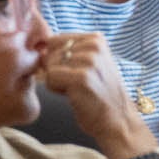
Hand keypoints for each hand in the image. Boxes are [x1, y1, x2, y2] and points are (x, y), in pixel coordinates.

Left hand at [41, 31, 150, 154]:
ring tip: (77, 89)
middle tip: (78, 84)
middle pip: (51, 53)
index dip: (57, 59)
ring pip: (49, 66)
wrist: (117, 120)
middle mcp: (94, 45)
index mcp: (95, 38)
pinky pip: (50, 78)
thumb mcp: (91, 63)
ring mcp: (89, 61)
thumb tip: (41, 52)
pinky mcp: (82, 78)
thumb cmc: (99, 93)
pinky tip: (74, 95)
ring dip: (57, 81)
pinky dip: (56, 89)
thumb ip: (69, 52)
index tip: (75, 73)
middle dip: (57, 70)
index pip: (55, 40)